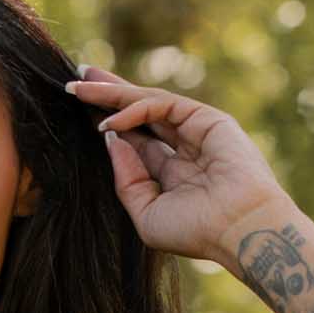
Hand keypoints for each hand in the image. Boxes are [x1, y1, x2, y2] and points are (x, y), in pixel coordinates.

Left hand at [66, 68, 288, 262]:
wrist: (238, 230)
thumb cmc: (197, 232)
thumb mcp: (147, 214)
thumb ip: (127, 181)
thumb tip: (111, 140)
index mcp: (172, 172)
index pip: (135, 139)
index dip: (108, 123)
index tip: (79, 110)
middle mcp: (183, 147)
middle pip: (138, 113)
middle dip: (106, 95)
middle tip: (75, 80)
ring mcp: (196, 130)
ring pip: (147, 103)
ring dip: (113, 93)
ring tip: (79, 87)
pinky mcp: (206, 119)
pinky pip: (161, 106)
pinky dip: (134, 110)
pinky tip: (110, 122)